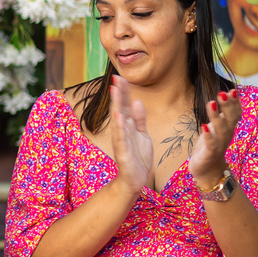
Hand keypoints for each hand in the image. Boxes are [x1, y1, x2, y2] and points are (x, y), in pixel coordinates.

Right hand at [110, 76, 153, 193]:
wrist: (134, 180)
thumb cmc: (138, 157)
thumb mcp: (142, 135)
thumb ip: (139, 119)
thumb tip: (137, 101)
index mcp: (128, 126)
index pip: (125, 105)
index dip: (123, 91)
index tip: (121, 76)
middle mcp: (122, 131)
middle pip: (120, 108)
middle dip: (119, 93)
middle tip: (117, 78)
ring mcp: (121, 141)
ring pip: (119, 121)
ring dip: (117, 106)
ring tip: (116, 92)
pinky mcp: (123, 153)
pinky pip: (122, 138)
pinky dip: (120, 127)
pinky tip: (120, 117)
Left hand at [188, 89, 241, 185]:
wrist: (208, 171)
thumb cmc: (212, 145)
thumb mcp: (217, 127)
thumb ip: (221, 113)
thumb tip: (224, 94)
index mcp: (228, 128)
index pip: (235, 113)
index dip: (235, 102)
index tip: (233, 90)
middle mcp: (226, 135)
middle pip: (230, 119)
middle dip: (227, 106)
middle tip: (223, 93)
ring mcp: (219, 144)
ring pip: (220, 129)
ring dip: (216, 116)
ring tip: (211, 102)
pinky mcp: (209, 153)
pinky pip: (210, 144)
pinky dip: (208, 135)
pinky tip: (203, 126)